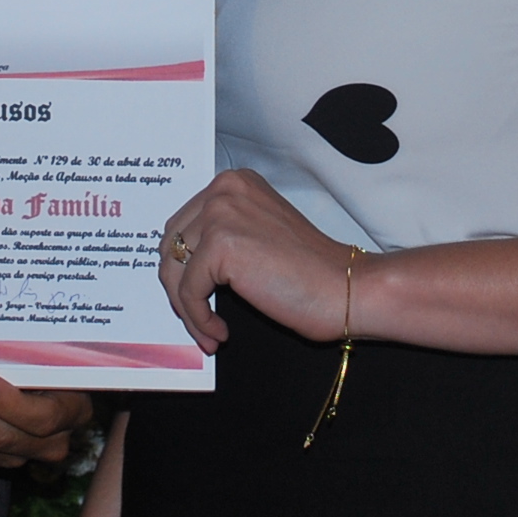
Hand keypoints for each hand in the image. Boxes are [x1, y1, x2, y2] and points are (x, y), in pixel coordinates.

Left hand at [157, 167, 359, 351]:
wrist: (345, 288)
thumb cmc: (311, 272)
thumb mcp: (258, 236)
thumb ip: (223, 235)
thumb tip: (180, 265)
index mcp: (235, 182)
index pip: (183, 223)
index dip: (183, 265)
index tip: (192, 296)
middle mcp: (225, 189)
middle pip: (171, 243)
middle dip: (178, 286)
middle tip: (195, 317)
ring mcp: (222, 214)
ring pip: (174, 269)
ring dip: (187, 308)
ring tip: (207, 332)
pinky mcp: (221, 245)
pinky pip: (188, 292)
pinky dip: (198, 319)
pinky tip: (218, 333)